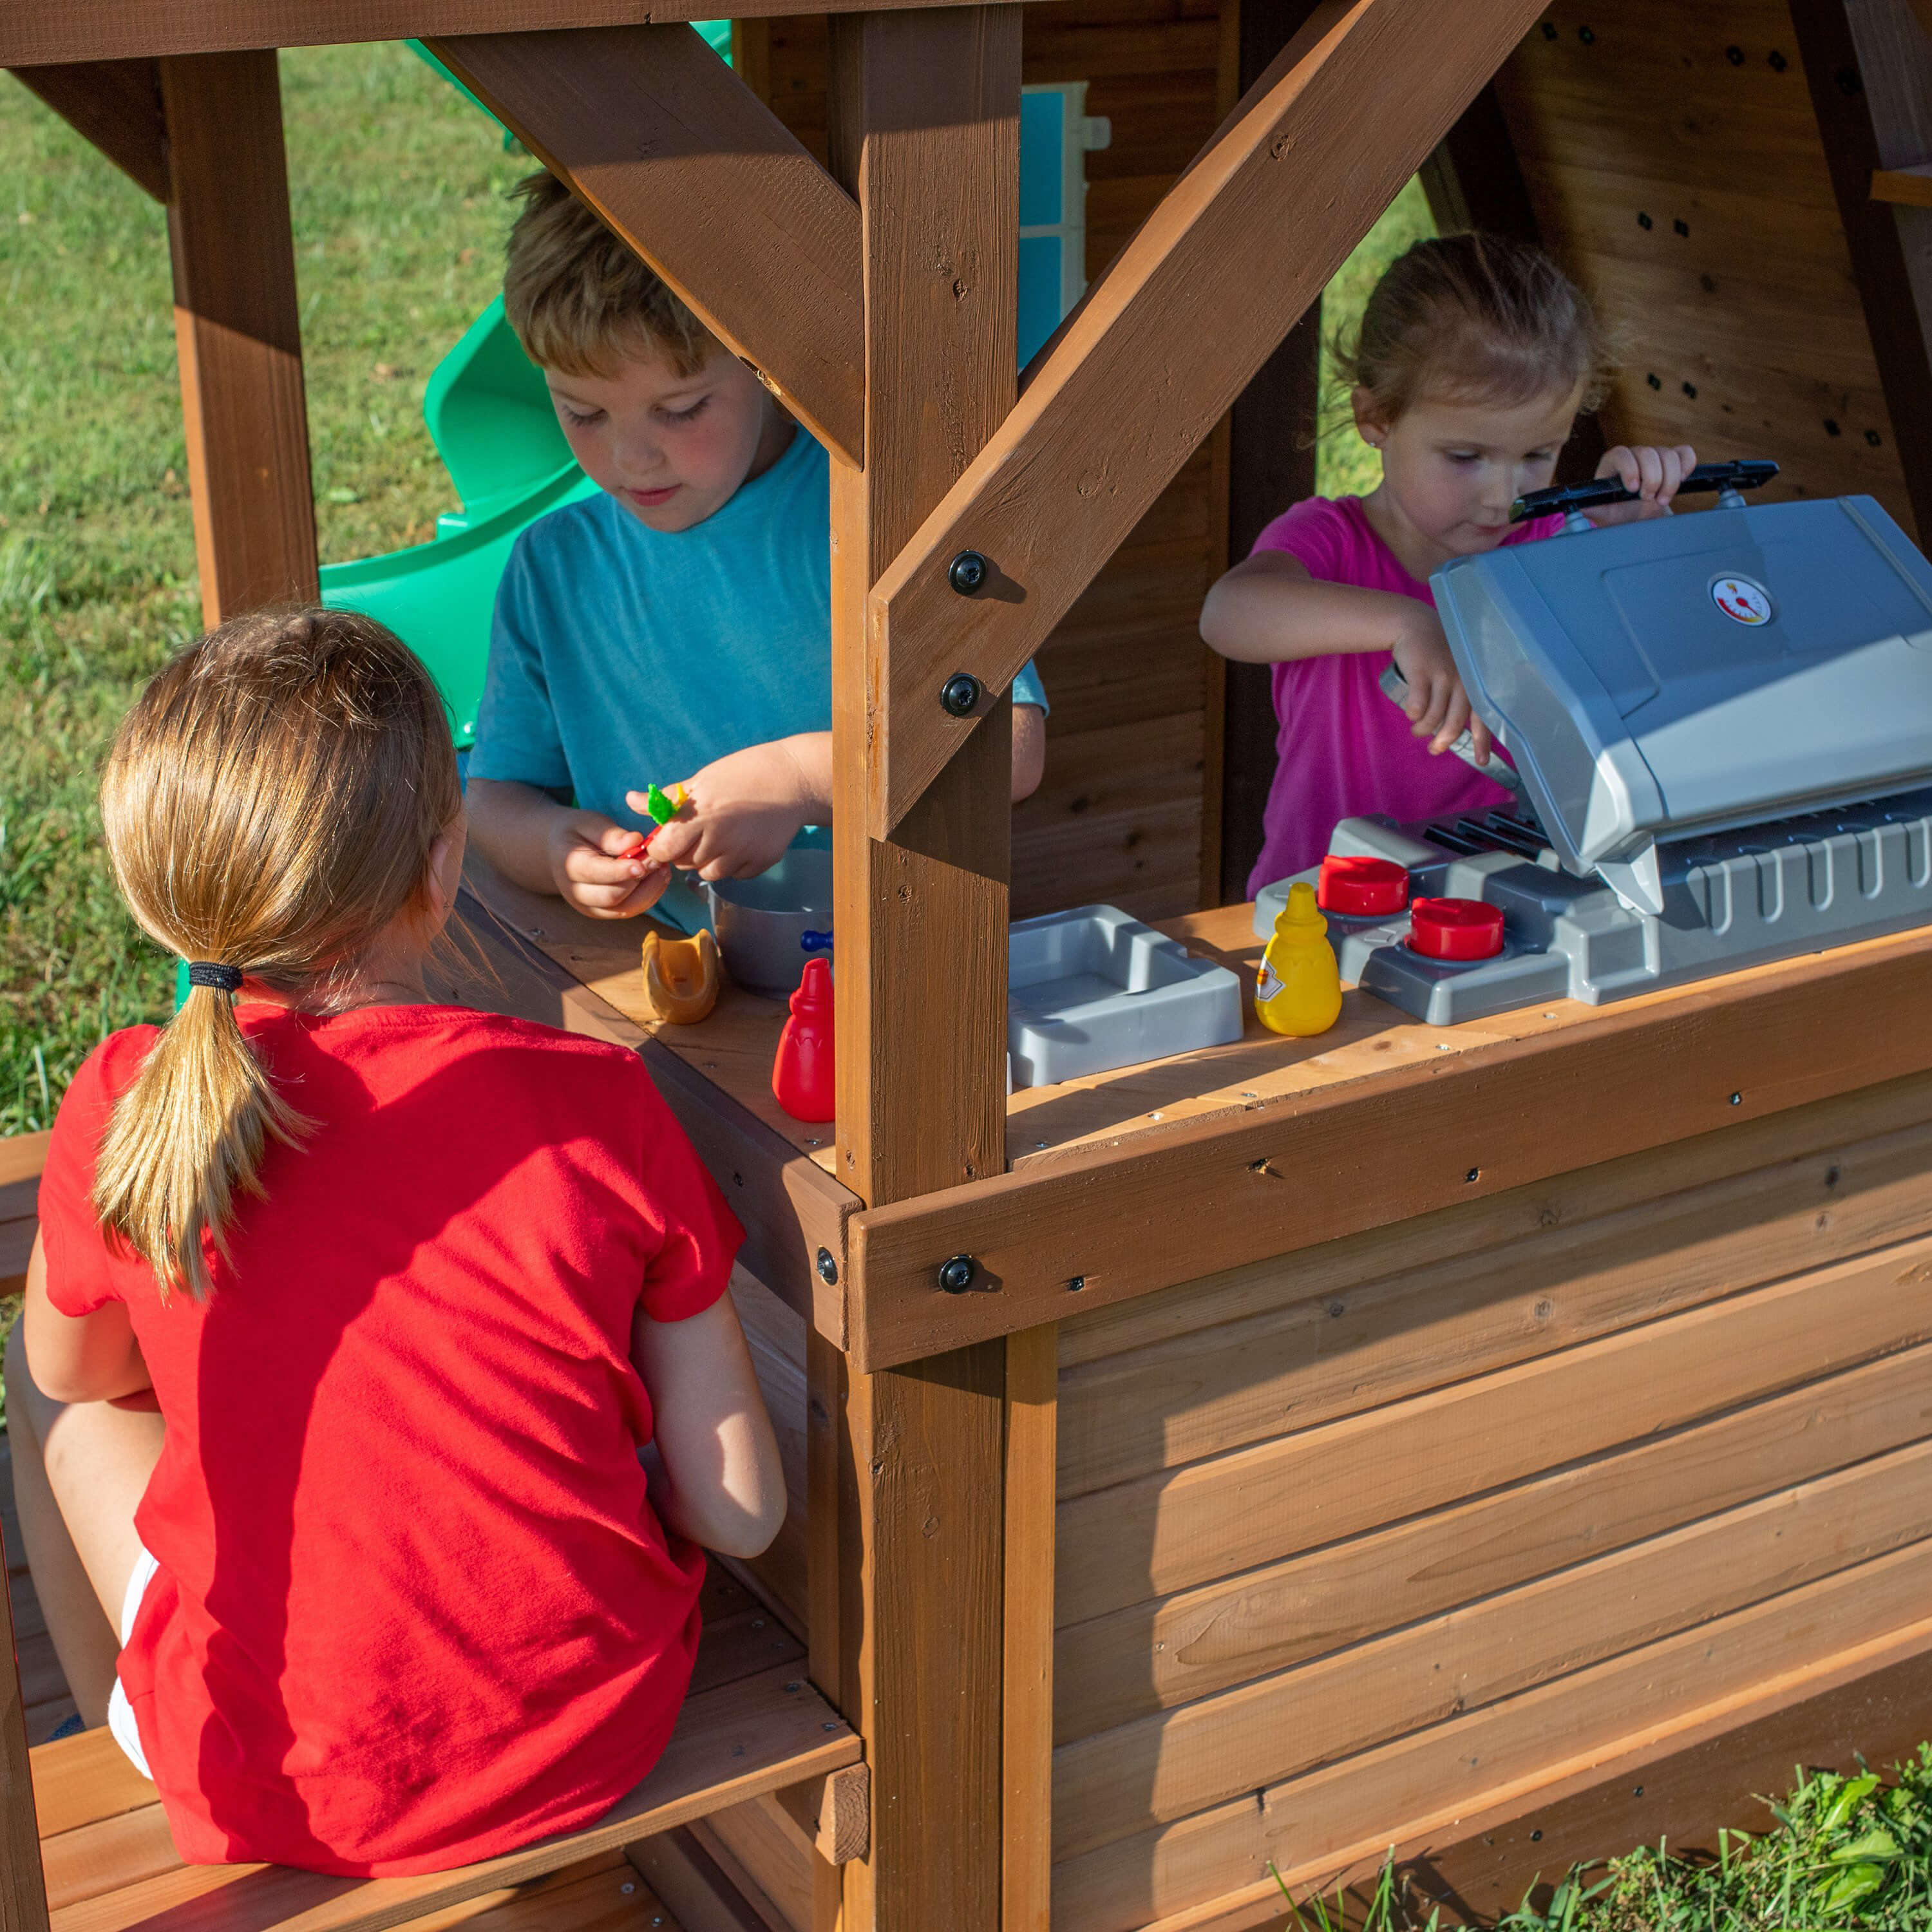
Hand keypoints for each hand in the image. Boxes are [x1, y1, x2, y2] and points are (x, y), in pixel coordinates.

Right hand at [545, 809, 671, 919]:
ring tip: (663, 869)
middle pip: (611, 897)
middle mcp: (576, 893)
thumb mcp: (589, 823)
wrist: (560, 851)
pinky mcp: (603, 912)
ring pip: (624, 909)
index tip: (645, 861)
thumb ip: (610, 834)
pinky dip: (648, 897)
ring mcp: (589, 907)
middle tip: (658, 860)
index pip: (596, 874)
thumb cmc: (577, 833)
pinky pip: (630, 910)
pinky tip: (659, 878)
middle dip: (639, 880)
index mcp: (569, 866)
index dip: (622, 870)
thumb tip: (635, 841)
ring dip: (649, 891)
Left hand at [635, 740, 815, 882]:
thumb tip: (631, 800)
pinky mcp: (760, 863)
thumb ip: (667, 798)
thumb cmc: (744, 773)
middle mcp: (719, 839)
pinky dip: (733, 863)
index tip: (668, 837)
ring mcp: (741, 854)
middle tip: (698, 830)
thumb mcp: (701, 780)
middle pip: (684, 863)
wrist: (793, 780)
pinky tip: (741, 842)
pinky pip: (734, 874)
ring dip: (708, 860)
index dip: (661, 847)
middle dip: (684, 851)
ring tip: (720, 836)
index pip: (664, 850)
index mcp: (700, 816)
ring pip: (708, 873)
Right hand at [1390, 610, 1491, 761]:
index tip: (1481, 762)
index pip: (1483, 717)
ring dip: (1423, 730)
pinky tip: (1411, 716)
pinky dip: (1413, 715)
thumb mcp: (1456, 673)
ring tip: (1416, 731)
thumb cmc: (1438, 655)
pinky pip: (1417, 705)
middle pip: (1456, 722)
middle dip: (1444, 741)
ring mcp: (1443, 674)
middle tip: (1435, 750)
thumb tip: (1454, 733)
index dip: (1483, 741)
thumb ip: (1459, 698)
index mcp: (1474, 683)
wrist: (1415, 626)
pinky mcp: (1422, 671)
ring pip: (1434, 716)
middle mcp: (1463, 680)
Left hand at [1593, 443, 1696, 518]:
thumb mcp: (1601, 512)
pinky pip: (1685, 453)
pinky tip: (1681, 481)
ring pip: (1669, 454)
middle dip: (1652, 479)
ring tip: (1661, 499)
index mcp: (1613, 462)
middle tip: (1648, 498)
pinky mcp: (1673, 461)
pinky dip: (1686, 466)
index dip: (1629, 469)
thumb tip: (1578, 508)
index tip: (1633, 489)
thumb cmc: (1615, 511)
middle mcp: (1635, 455)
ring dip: (1669, 480)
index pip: (1621, 454)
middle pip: (1649, 453)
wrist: (1633, 517)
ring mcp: (1655, 456)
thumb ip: (1590, 508)